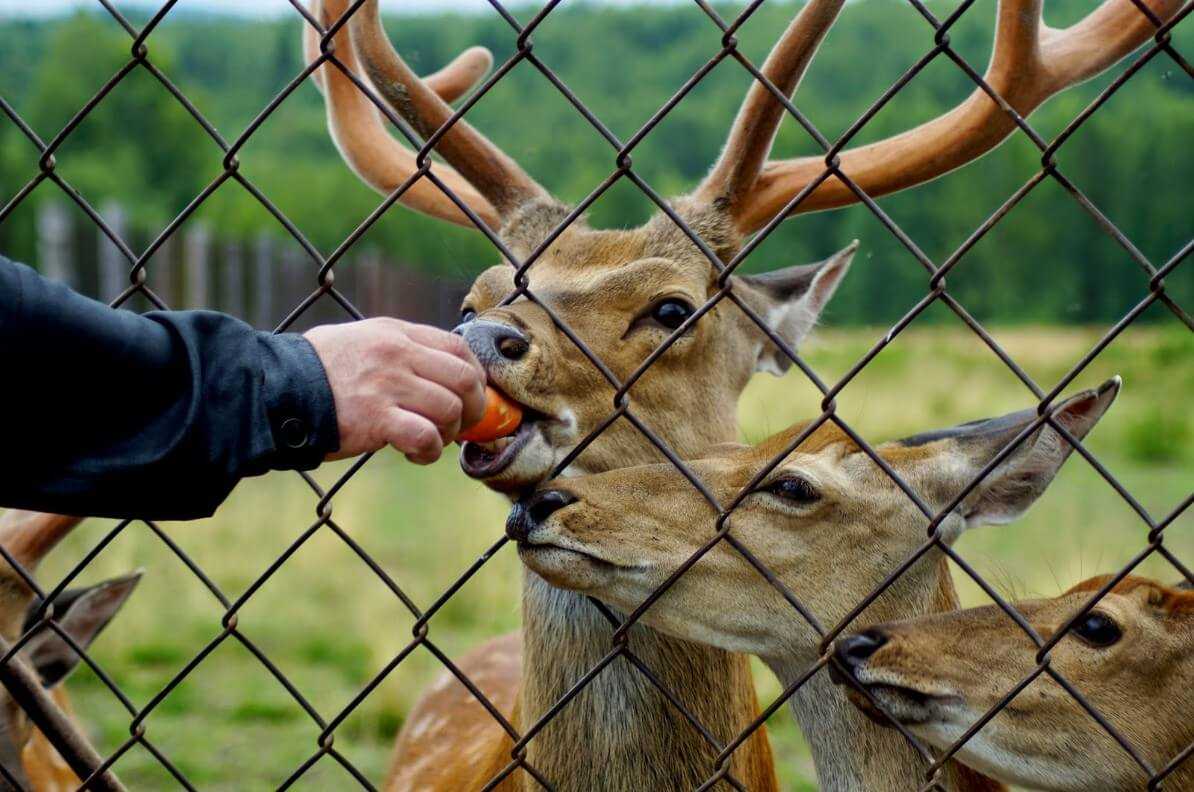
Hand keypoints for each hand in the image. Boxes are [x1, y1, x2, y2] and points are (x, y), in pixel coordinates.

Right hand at [305, 318, 485, 463]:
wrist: (274, 389)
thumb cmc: (316, 370)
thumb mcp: (359, 339)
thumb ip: (399, 349)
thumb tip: (438, 370)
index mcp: (395, 333)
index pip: (458, 346)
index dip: (475, 375)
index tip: (470, 395)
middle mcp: (396, 354)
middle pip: (464, 379)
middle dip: (473, 407)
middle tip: (461, 425)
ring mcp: (387, 385)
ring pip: (450, 410)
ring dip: (449, 433)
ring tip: (431, 440)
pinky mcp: (376, 419)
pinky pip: (426, 437)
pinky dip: (429, 451)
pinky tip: (414, 454)